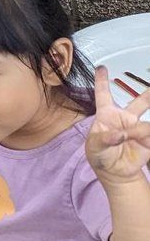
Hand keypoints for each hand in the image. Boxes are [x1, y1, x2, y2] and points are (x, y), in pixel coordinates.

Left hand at [85, 66, 149, 184]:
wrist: (115, 173)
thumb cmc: (100, 156)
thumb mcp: (95, 147)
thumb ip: (105, 139)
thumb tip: (121, 134)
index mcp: (106, 115)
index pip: (103, 94)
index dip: (102, 81)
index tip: (101, 67)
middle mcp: (124, 118)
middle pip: (139, 102)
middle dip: (149, 95)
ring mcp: (137, 128)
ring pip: (146, 124)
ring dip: (139, 132)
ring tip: (130, 139)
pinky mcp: (148, 139)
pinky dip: (146, 140)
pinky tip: (144, 145)